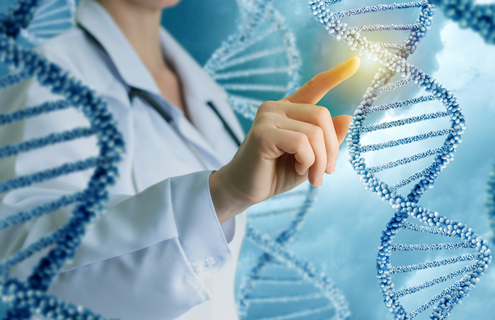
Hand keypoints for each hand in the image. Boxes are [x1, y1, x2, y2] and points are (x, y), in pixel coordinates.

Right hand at [210, 56, 360, 223]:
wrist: (244, 191)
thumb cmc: (275, 174)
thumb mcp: (310, 157)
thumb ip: (326, 139)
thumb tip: (347, 117)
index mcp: (288, 110)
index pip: (314, 86)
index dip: (335, 75)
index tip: (356, 62)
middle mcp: (276, 108)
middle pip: (322, 115)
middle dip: (331, 148)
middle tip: (327, 172)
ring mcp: (267, 118)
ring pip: (314, 132)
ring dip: (320, 160)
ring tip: (313, 177)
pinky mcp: (262, 133)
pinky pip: (301, 142)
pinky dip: (307, 161)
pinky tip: (299, 169)